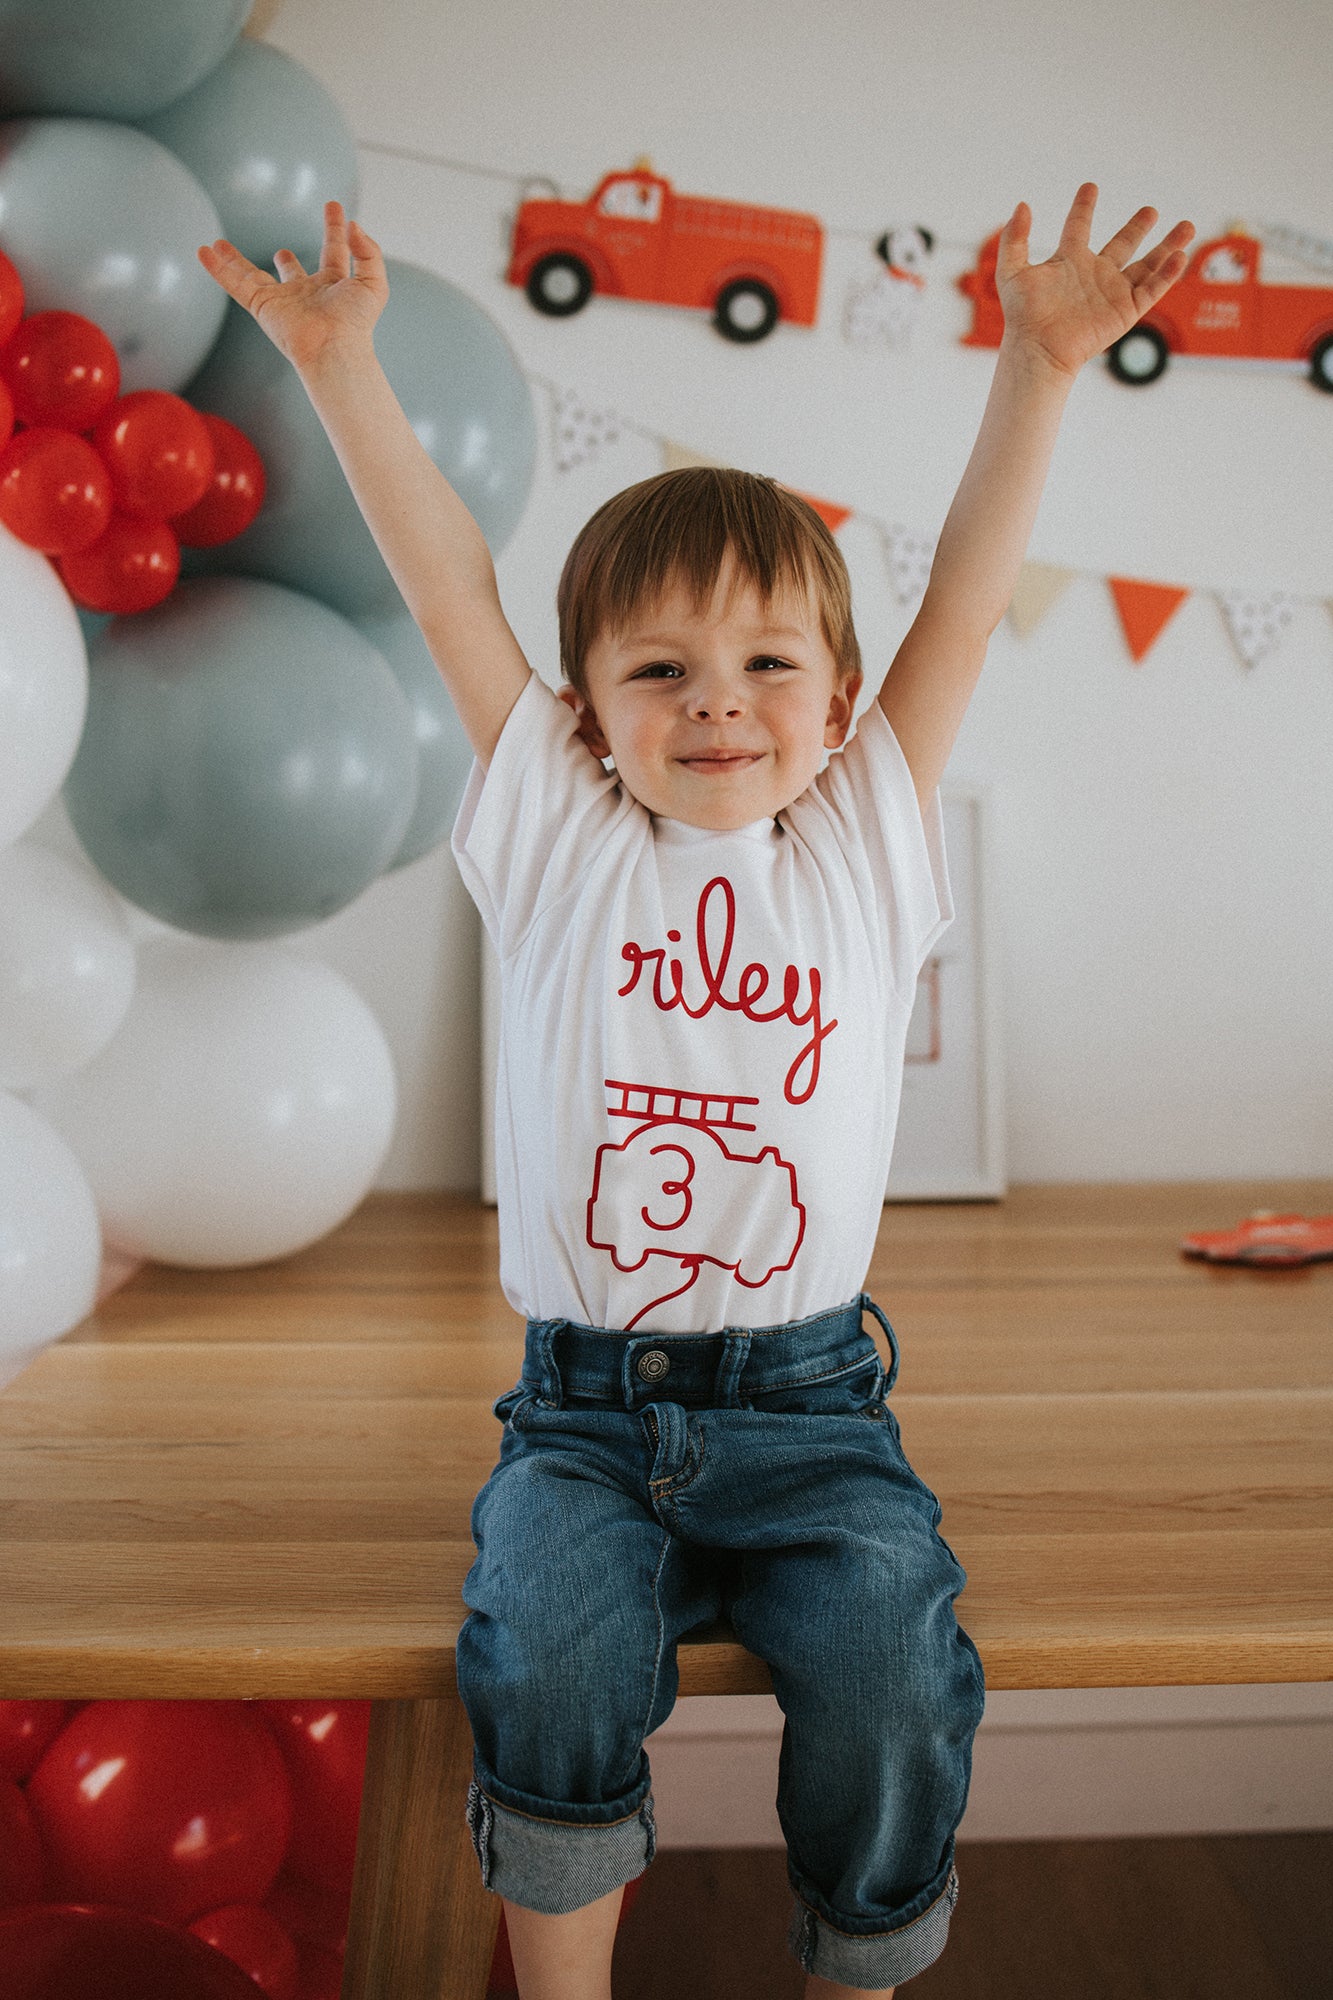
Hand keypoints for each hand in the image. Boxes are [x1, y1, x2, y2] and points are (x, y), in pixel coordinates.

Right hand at [196, 200, 388, 372]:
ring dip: (236, 261)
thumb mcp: (374, 281)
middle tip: (281, 251)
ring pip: (254, 276)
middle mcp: (307, 293)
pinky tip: (203, 252)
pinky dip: (218, 269)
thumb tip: (354, 226)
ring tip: (219, 244)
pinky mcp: (263, 307)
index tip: (334, 206)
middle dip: (286, 262)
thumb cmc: (356, 322)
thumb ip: (368, 250)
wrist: (334, 347)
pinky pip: (236, 284)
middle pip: (292, 271)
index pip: (334, 251)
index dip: (334, 228)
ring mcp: (282, 300)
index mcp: (334, 286)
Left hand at [995, 183, 1193, 378]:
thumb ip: (1015, 238)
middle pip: (1123, 245)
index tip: (1090, 187)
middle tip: (1150, 211)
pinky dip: (1168, 274)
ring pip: (1147, 265)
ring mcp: (1112, 293)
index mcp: (1069, 262)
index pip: (1079, 227)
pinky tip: (1180, 256)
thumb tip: (1022, 205)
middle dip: (1138, 227)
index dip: (1084, 207)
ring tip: (1186, 226)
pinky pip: (1152, 289)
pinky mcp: (1126, 311)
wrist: (1039, 348)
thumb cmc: (1023, 316)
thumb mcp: (1012, 272)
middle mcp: (1094, 275)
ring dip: (1167, 247)